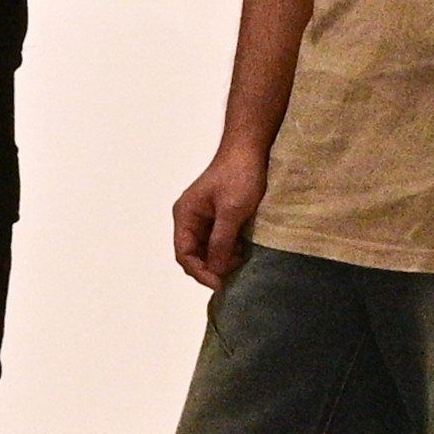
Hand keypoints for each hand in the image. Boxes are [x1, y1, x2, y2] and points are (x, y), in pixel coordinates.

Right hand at [170, 138, 266, 291]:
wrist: (250, 149)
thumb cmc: (239, 175)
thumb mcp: (231, 212)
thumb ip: (221, 241)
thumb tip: (216, 269)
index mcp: (185, 215)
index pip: (184, 254)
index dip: (200, 272)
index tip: (220, 283)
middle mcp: (189, 218)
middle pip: (193, 254)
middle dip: (211, 267)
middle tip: (232, 273)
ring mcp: (203, 217)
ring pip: (206, 249)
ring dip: (221, 259)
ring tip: (240, 259)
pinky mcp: (218, 216)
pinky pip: (217, 241)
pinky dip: (228, 250)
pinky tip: (241, 250)